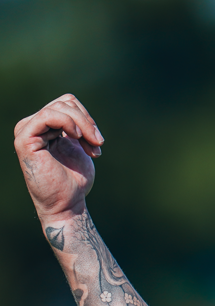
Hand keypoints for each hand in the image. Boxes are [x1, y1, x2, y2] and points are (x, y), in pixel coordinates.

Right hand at [13, 94, 104, 220]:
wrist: (67, 203)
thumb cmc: (74, 179)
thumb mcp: (80, 146)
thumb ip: (78, 127)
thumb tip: (81, 111)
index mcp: (44, 126)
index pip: (67, 103)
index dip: (87, 118)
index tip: (98, 141)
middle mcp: (32, 126)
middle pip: (65, 102)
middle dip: (87, 122)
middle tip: (98, 143)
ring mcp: (26, 131)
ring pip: (60, 107)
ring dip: (83, 125)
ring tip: (93, 146)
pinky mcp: (24, 140)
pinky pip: (48, 116)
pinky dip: (68, 123)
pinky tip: (77, 138)